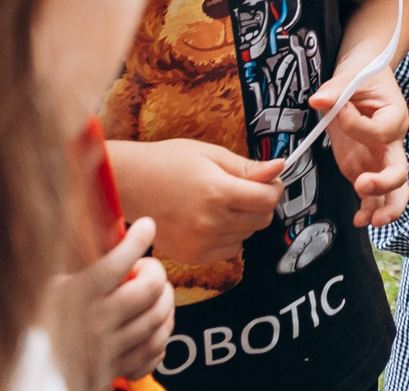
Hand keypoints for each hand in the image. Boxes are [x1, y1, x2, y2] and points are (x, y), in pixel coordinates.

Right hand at [43, 214, 173, 388]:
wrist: (26, 379)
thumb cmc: (36, 329)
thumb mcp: (45, 289)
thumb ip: (68, 260)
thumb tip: (88, 223)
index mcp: (75, 298)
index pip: (116, 263)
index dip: (137, 240)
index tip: (146, 226)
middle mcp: (95, 323)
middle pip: (147, 291)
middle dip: (156, 273)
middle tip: (148, 268)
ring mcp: (107, 350)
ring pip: (157, 320)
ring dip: (165, 303)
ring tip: (156, 294)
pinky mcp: (114, 371)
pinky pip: (153, 352)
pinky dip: (160, 338)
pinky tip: (151, 327)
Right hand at [106, 136, 282, 268]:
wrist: (129, 184)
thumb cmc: (167, 162)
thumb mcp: (210, 153)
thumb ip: (247, 167)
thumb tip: (279, 167)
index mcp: (217, 192)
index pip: (268, 200)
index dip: (275, 187)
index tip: (270, 180)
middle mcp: (210, 222)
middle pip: (262, 220)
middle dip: (262, 203)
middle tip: (247, 188)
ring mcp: (200, 243)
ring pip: (247, 236)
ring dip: (245, 221)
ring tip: (224, 202)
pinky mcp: (191, 256)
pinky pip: (228, 250)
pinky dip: (229, 236)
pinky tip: (213, 219)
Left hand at [314, 65, 408, 227]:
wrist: (366, 75)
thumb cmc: (364, 76)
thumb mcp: (351, 76)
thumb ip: (336, 90)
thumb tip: (319, 100)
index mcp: (394, 118)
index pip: (378, 132)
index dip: (356, 124)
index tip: (340, 109)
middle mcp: (392, 143)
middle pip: (399, 170)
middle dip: (384, 183)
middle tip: (364, 184)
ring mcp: (379, 159)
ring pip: (394, 191)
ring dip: (385, 207)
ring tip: (370, 220)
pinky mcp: (365, 168)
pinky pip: (373, 195)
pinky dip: (368, 209)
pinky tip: (359, 219)